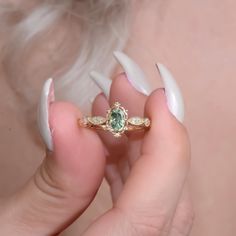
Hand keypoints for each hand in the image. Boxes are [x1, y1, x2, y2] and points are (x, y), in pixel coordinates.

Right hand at [0, 72, 192, 235]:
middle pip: (166, 191)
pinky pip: (143, 197)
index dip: (167, 146)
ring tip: (108, 109)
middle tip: (122, 92)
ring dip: (135, 143)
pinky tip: (109, 139)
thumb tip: (68, 118)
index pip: (158, 207)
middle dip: (147, 131)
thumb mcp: (10, 233)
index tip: (157, 97)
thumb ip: (49, 185)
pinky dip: (128, 163)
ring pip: (159, 190)